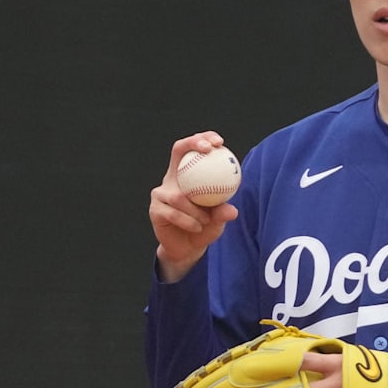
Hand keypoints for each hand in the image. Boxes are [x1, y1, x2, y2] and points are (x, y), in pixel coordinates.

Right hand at [149, 131, 239, 281]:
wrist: (188, 249)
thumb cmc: (205, 227)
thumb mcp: (218, 218)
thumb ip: (223, 212)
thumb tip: (232, 210)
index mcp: (187, 174)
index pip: (191, 148)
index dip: (202, 139)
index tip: (218, 142)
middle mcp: (172, 179)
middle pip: (178, 151)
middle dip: (194, 143)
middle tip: (209, 150)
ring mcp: (160, 193)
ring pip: (178, 194)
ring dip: (195, 208)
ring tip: (207, 219)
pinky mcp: (155, 209)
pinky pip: (173, 212)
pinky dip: (188, 220)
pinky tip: (197, 226)